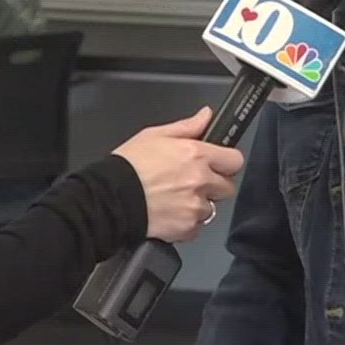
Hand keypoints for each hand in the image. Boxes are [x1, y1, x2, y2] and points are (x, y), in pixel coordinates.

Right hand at [112, 108, 241, 243]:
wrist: (109, 198)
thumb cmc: (128, 166)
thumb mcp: (155, 135)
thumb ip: (187, 126)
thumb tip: (206, 115)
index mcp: (196, 155)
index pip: (234, 160)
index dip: (226, 162)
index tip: (218, 164)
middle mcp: (200, 181)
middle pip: (227, 187)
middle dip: (213, 185)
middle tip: (192, 183)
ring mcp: (195, 207)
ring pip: (211, 209)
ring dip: (198, 205)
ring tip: (174, 199)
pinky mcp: (186, 228)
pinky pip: (196, 228)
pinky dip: (186, 223)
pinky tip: (169, 213)